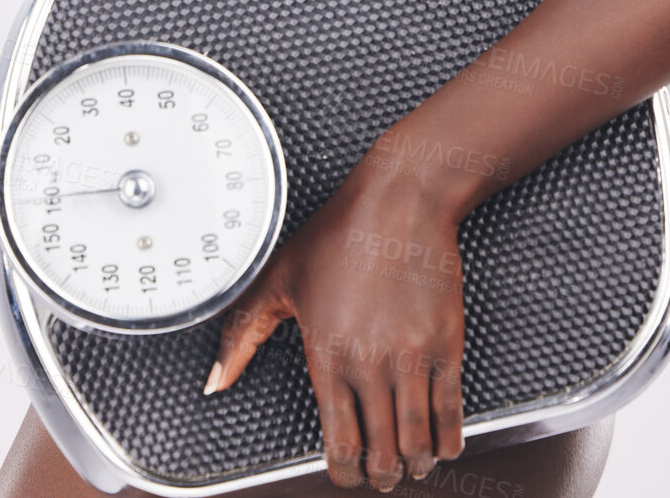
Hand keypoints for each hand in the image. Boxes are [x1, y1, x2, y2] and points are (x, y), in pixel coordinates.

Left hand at [206, 173, 464, 490]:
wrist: (400, 199)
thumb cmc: (340, 233)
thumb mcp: (278, 277)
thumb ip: (241, 334)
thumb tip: (216, 381)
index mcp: (328, 355)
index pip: (338, 446)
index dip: (344, 473)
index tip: (346, 471)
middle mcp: (371, 363)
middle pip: (382, 454)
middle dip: (381, 475)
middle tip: (380, 473)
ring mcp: (413, 356)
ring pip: (417, 442)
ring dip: (414, 464)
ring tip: (410, 463)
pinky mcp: (447, 343)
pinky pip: (453, 412)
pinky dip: (449, 441)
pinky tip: (442, 444)